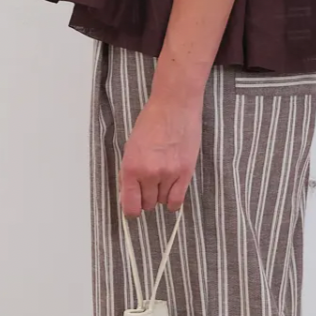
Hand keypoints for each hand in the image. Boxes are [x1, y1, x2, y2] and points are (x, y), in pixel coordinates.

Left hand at [119, 92, 201, 217]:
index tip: (133, 207)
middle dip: (146, 198)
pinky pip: (177, 200)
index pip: (130, 205)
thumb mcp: (131, 146)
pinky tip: (171, 194)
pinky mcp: (186, 172)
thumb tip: (130, 193)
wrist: (174, 106)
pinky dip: (173, 202)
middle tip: (148, 185)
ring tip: (161, 180)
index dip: (131, 210)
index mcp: (131, 167)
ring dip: (160, 195)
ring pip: (162, 201)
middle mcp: (149, 174)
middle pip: (147, 204)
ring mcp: (169, 174)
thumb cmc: (151, 121)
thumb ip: (130, 172)